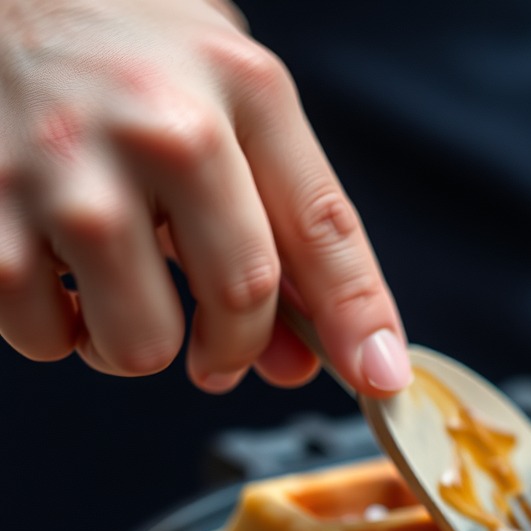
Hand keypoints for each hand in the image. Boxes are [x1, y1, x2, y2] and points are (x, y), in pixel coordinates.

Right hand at [0, 0, 410, 395]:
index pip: (324, 231)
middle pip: (241, 304)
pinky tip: (53, 270)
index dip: (358, 320)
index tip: (380, 379)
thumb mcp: (223, 97)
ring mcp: (68, 176)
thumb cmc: (121, 48)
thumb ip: (273, 222)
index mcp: (241, 91)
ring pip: (140, 346)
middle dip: (235, 350)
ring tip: (115, 284)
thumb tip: (296, 360)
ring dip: (135, 343)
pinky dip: (57, 330)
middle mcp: (163, 130)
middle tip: (216, 350)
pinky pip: (47, 341)